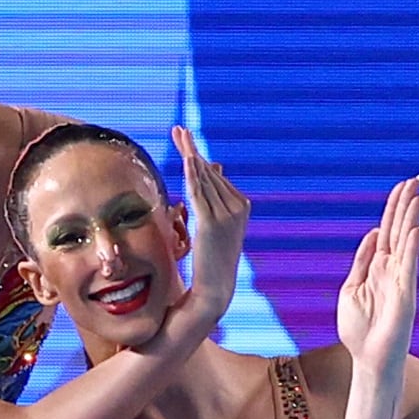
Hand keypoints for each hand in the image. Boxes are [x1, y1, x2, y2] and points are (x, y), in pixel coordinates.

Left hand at [150, 127, 250, 357]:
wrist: (215, 289)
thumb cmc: (209, 261)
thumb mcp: (211, 228)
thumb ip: (210, 202)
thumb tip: (209, 173)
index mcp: (240, 206)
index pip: (214, 175)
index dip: (196, 156)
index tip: (183, 137)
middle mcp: (238, 207)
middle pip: (208, 171)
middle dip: (191, 148)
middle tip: (177, 129)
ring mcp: (228, 214)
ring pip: (203, 178)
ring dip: (189, 154)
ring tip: (178, 134)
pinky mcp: (213, 222)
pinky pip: (199, 192)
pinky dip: (191, 174)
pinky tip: (184, 159)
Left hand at [330, 176, 418, 382]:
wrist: (368, 359)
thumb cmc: (359, 329)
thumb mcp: (351, 287)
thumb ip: (362, 261)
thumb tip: (374, 233)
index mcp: (378, 267)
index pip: (388, 229)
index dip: (394, 207)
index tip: (402, 185)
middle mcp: (393, 269)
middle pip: (400, 228)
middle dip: (406, 203)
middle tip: (416, 178)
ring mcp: (401, 280)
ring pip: (406, 241)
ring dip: (411, 217)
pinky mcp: (405, 294)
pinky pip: (409, 265)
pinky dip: (411, 247)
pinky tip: (415, 228)